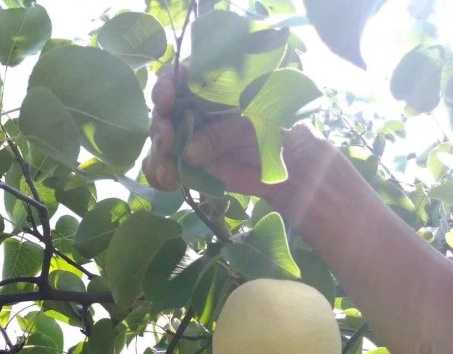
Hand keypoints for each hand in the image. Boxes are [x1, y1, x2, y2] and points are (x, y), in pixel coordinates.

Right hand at [143, 62, 323, 203]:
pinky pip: (165, 166)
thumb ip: (224, 132)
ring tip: (167, 171)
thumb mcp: (258, 120)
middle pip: (164, 110)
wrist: (294, 165)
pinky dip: (159, 174)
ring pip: (160, 141)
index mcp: (213, 83)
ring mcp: (190, 136)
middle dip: (160, 125)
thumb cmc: (283, 127)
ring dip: (157, 154)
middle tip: (166, 140)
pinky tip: (166, 180)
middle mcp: (195, 107)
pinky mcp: (189, 164)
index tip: (166, 98)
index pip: (181, 74)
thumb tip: (188, 152)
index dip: (167, 83)